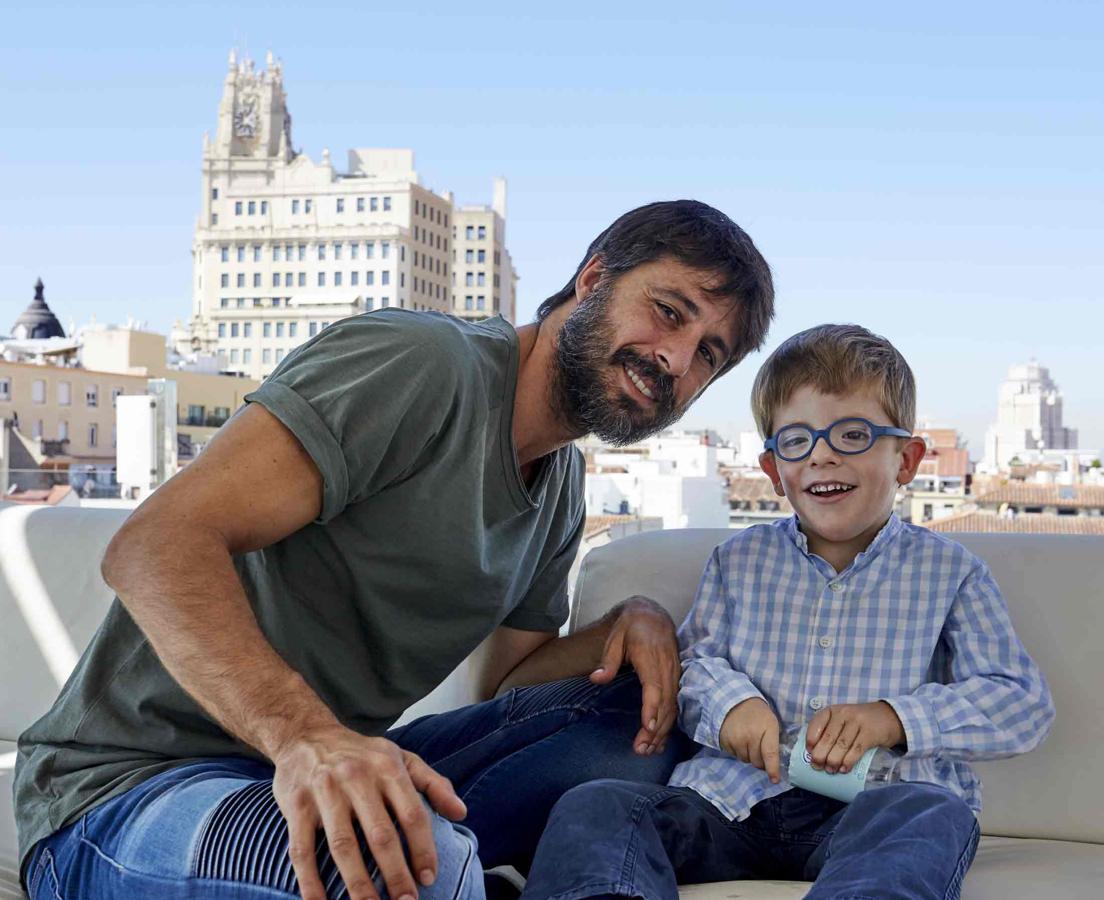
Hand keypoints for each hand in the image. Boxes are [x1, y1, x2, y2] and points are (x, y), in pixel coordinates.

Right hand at [271, 725, 466, 899]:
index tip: (429, 878)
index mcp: (387, 767)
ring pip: (343, 846)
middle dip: (395, 874)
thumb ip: (433, 783)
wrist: (306, 735)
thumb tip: (461, 813)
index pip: (412, 814)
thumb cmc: (361, 754)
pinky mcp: (296, 805)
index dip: (422, 849)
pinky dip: (310, 882)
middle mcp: (357, 777)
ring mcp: (325, 791)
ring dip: (358, 884)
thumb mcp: (401, 758)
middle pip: (380, 834)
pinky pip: (302, 850)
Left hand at [589, 595, 680, 755]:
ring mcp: (675, 671)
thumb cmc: (630, 626)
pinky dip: (670, 722)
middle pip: (665, 701)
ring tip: (649, 749)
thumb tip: (596, 679)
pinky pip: (676, 702)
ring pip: (673, 705)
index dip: (652, 708)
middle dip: (656, 728)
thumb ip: (608, 660)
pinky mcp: (677, 676)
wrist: (652, 612)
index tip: (649, 728)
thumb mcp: (614, 637)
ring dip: (664, 729)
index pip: (654, 686)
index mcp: (650, 655)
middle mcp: (667, 665)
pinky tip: (660, 738)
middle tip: (642, 749)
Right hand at [719, 697, 781, 782]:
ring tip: (748, 740)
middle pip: (757, 762)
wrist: (735, 701)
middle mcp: (750, 735)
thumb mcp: (772, 723)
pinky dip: (738, 751)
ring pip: (746, 760)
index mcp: (767, 728)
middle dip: (760, 759)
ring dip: (749, 755)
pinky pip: (735, 755)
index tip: (774, 780)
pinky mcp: (725, 740)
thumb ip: (774, 743)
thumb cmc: (758, 714)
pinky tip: (739, 739)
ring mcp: (736, 738)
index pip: (770, 754)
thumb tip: (775, 766)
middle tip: (759, 746)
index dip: (773, 769)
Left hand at [805, 701, 905, 774]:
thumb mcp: (843, 720)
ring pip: (841, 745)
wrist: (889, 717)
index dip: (811, 739)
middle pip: (828, 737)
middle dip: (820, 754)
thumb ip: (831, 732)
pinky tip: (844, 769)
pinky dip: (849, 761)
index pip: (817, 723)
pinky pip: (856, 749)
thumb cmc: (859, 723)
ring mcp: (857, 722)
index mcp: (833, 710)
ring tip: (830, 770)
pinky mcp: (870, 733)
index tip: (809, 752)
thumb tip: (816, 754)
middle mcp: (844, 713)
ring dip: (834, 760)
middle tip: (817, 767)